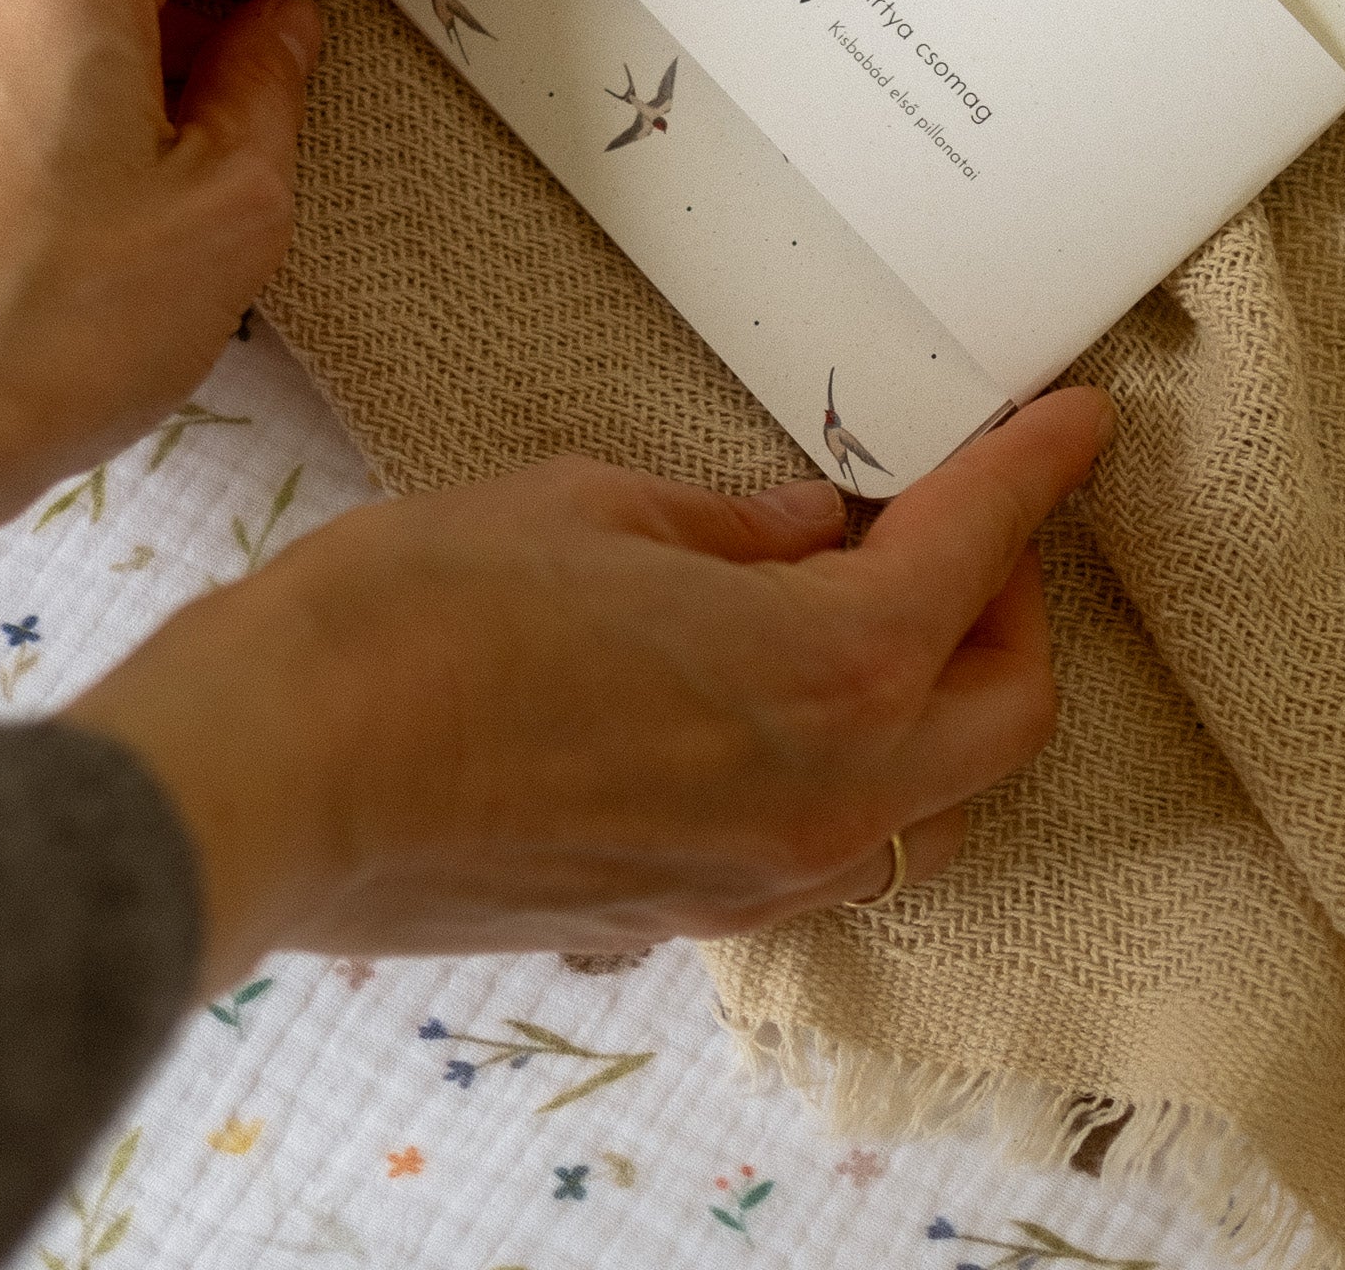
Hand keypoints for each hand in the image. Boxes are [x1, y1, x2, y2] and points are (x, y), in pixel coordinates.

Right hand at [67, 387, 1113, 986]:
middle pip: (1004, 709)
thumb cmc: (412, 619)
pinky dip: (849, 771)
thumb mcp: (586, 510)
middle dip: (1012, 602)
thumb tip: (811, 528)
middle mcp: (820, 798)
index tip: (1074, 425)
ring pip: (929, 803)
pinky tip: (774, 706)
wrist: (270, 777)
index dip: (1037, 472)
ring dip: (939, 702)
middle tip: (956, 521)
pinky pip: (825, 851)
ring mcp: (755, 880)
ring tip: (872, 613)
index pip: (980, 554)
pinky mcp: (678, 920)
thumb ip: (731, 527)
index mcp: (822, 669)